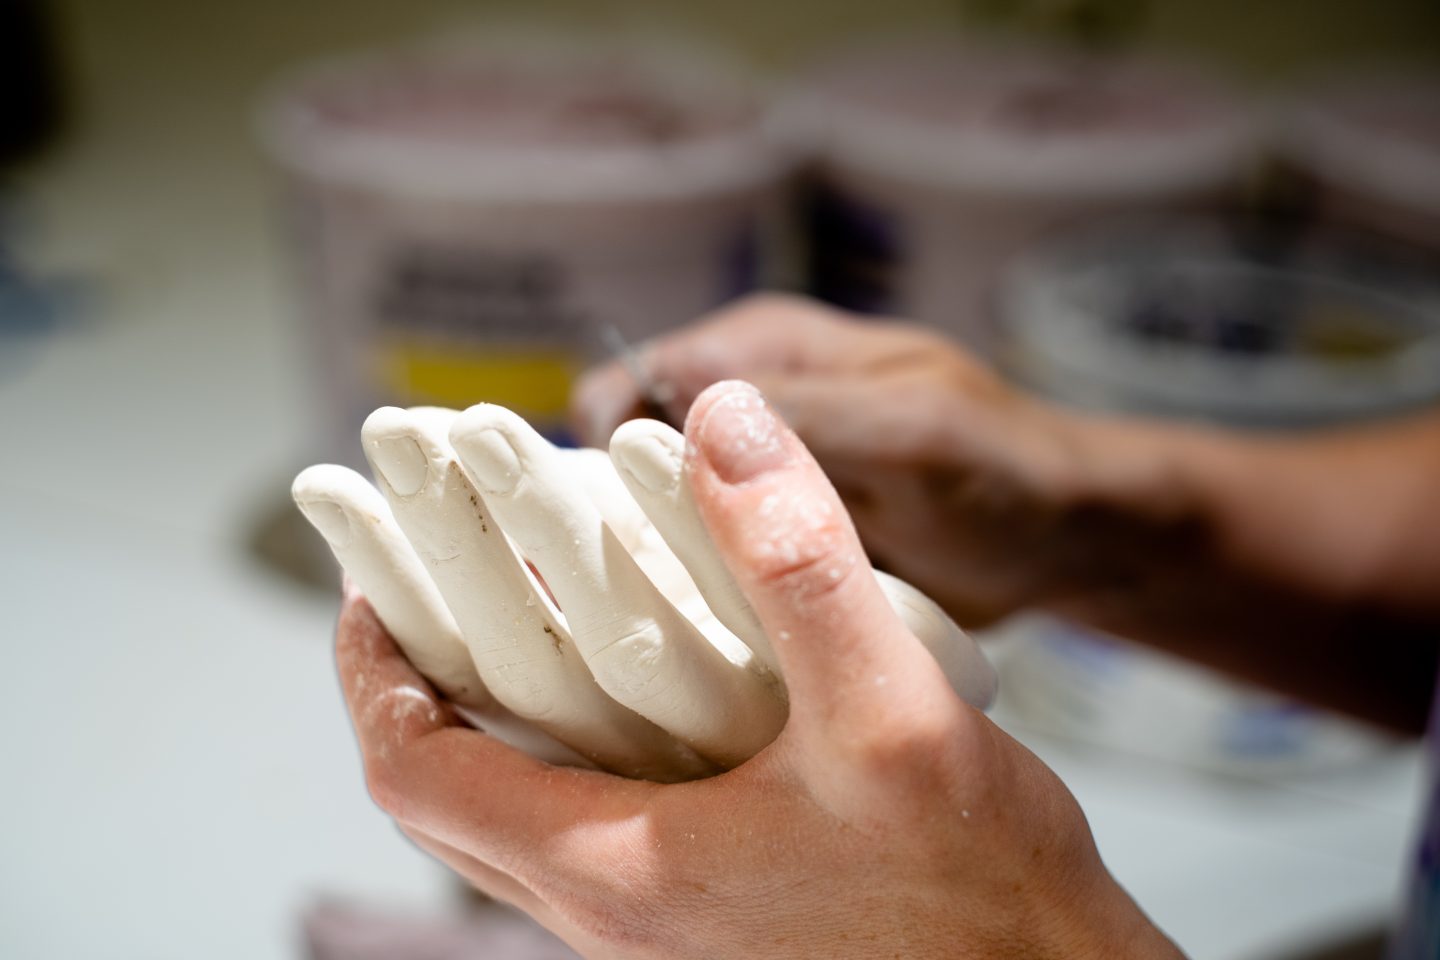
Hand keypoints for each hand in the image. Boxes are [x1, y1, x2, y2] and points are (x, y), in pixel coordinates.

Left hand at [335, 381, 1181, 958]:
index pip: (418, 774)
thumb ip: (801, 560)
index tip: (369, 584)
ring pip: (519, 820)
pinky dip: (573, 755)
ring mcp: (662, 924)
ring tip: (514, 624)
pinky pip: (593, 832)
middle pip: (450, 799)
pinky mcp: (713, 916)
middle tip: (429, 592)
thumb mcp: (891, 710)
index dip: (374, 673)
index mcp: (617, 870)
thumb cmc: (975, 890)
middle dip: (420, 690)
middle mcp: (616, 912)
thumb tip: (721, 416)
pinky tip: (636, 694)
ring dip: (495, 724)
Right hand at [574, 294, 1142, 626]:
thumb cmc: (1000, 466)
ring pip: (655, 522)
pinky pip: (700, 571)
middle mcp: (736, 413)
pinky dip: (692, 605)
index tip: (600, 537)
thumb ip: (807, 415)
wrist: (1060, 540)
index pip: (629, 386)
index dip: (598, 453)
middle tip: (621, 606)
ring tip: (648, 639)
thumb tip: (684, 404)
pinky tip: (693, 651)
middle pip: (624, 459)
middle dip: (611, 523)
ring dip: (649, 573)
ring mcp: (749, 485)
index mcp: (757, 350)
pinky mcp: (766, 545)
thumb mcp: (911, 430)